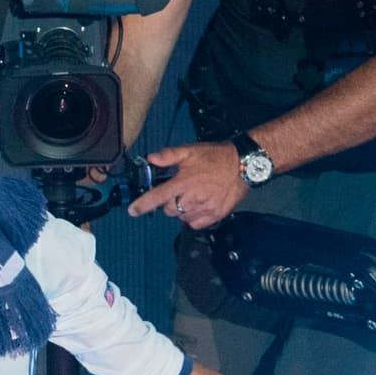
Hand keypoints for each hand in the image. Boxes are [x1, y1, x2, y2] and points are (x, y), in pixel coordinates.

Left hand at [127, 143, 248, 228]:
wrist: (242, 165)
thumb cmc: (215, 157)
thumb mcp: (190, 151)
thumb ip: (168, 155)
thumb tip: (151, 159)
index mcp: (183, 182)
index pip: (157, 197)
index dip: (142, 205)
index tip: (132, 211)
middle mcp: (192, 198)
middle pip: (168, 210)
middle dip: (169, 202)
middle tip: (179, 190)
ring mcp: (204, 209)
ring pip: (181, 217)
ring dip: (182, 209)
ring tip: (192, 194)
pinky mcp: (214, 216)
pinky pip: (194, 223)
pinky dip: (192, 217)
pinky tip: (199, 204)